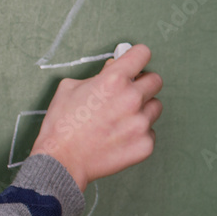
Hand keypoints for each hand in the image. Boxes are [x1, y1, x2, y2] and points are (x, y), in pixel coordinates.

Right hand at [30, 44, 162, 191]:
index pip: (142, 54)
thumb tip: (112, 69)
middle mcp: (132, 99)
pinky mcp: (145, 144)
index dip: (136, 57)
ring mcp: (141, 123)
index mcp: (113, 80)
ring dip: (142, 109)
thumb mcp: (69, 88)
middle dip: (142, 84)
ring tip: (120, 119)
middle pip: (155, 80)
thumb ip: (96, 75)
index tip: (133, 63)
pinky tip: (118, 137)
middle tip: (126, 95)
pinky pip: (150, 132)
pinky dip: (137, 133)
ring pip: (155, 107)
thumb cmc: (61, 125)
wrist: (61, 161)